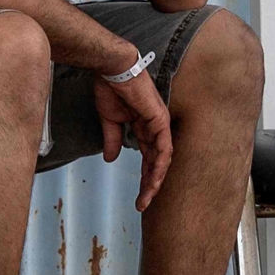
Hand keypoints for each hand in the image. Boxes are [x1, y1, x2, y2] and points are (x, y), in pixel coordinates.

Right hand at [93, 68, 172, 209]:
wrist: (112, 69)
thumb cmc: (111, 89)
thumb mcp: (110, 120)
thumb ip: (113, 140)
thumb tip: (110, 158)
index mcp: (144, 129)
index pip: (148, 159)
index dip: (144, 178)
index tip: (138, 198)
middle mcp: (155, 129)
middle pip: (157, 163)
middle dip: (150, 185)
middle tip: (143, 205)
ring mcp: (160, 125)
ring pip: (162, 159)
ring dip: (155, 180)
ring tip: (147, 198)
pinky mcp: (160, 120)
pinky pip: (164, 148)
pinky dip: (160, 165)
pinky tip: (154, 180)